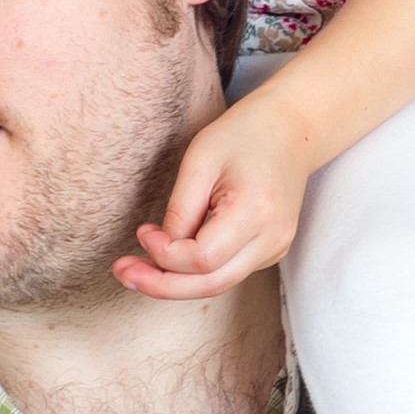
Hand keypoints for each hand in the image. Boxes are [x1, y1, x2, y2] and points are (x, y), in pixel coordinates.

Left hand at [115, 75, 321, 299]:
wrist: (292, 128)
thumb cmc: (244, 134)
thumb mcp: (201, 160)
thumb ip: (180, 209)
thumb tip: (161, 250)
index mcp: (256, 212)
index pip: (202, 258)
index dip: (164, 254)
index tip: (142, 232)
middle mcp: (272, 238)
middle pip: (211, 284)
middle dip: (161, 285)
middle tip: (123, 272)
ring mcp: (275, 247)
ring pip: (219, 284)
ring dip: (175, 283)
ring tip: (136, 269)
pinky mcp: (270, 249)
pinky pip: (228, 271)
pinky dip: (195, 271)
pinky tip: (170, 257)